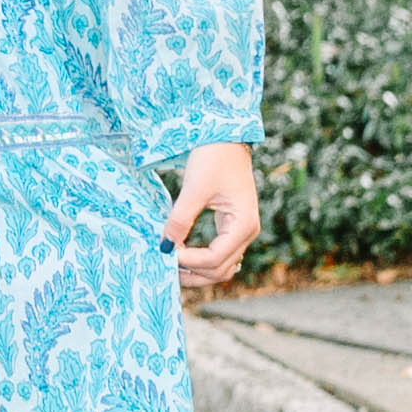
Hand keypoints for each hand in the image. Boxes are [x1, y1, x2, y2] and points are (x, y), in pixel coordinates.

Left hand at [161, 142, 258, 288]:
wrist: (226, 137)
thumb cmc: (213, 158)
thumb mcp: (194, 189)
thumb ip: (180, 219)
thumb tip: (164, 246)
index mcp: (243, 224)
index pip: (215, 258)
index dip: (189, 261)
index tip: (166, 253)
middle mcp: (247, 232)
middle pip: (221, 270)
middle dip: (194, 274)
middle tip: (165, 269)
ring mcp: (242, 231)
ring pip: (222, 266)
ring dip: (198, 272)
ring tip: (171, 266)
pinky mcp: (233, 226)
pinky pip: (220, 254)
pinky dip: (202, 260)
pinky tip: (182, 255)